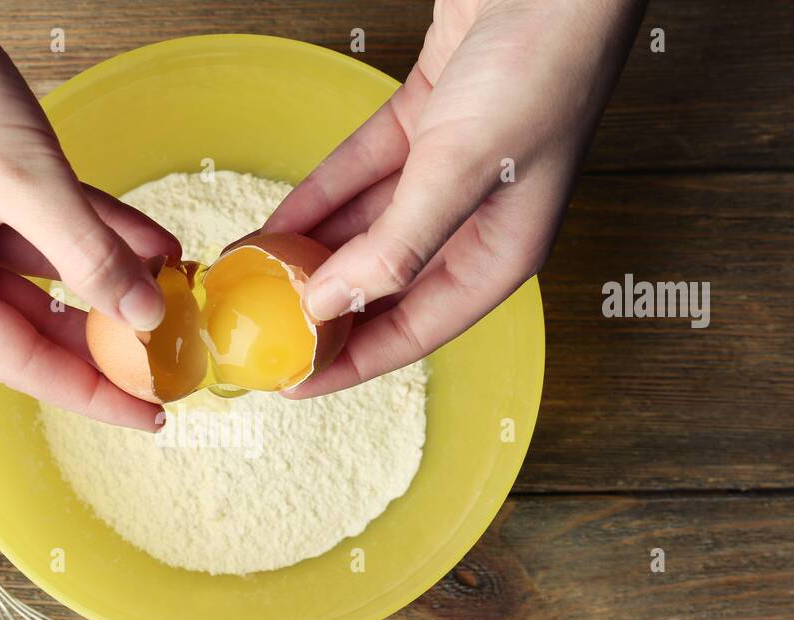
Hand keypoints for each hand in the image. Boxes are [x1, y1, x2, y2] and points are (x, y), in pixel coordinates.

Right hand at [0, 0, 178, 428]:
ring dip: (113, 274)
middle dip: (109, 331)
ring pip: (49, 271)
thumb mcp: (26, 185)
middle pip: (36, 323)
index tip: (148, 413)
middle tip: (171, 357)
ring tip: (178, 289)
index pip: (22, 363)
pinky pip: (46, 225)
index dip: (92, 392)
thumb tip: (145, 316)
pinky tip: (154, 242)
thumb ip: (91, 258)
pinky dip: (97, 231)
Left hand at [264, 0, 642, 396]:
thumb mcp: (463, 169)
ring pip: (363, 231)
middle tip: (260, 329)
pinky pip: (358, 175)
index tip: (294, 383)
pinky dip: (317, 199)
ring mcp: (449, 171)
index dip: (351, 362)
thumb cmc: (542, 62)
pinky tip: (273, 223)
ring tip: (250, 278)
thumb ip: (395, 245)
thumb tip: (329, 306)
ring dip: (308, 253)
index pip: (414, 331)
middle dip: (320, 309)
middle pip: (383, 286)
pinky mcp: (427, 122)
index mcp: (501, 253)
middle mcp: (475, 221)